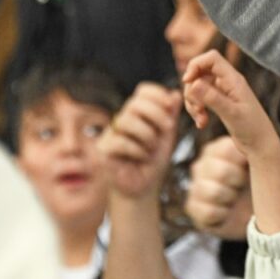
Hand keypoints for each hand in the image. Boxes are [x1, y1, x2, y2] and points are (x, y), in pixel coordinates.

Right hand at [98, 82, 181, 199]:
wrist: (143, 188)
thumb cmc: (154, 162)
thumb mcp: (167, 137)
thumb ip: (170, 116)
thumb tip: (175, 94)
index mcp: (138, 113)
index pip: (143, 91)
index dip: (157, 94)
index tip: (170, 106)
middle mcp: (122, 119)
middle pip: (134, 103)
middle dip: (156, 113)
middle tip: (169, 128)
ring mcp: (110, 134)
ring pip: (126, 120)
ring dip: (147, 134)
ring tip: (152, 148)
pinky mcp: (104, 150)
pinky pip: (121, 141)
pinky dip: (137, 150)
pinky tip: (142, 158)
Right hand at [182, 49, 279, 159]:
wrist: (260, 145)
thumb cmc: (252, 129)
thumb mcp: (231, 114)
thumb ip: (212, 98)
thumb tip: (193, 83)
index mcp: (234, 79)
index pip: (211, 58)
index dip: (195, 65)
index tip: (187, 82)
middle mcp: (228, 82)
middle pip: (200, 73)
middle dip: (191, 90)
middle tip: (198, 109)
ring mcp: (223, 92)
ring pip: (197, 88)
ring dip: (193, 103)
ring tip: (201, 119)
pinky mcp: (220, 103)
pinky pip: (201, 100)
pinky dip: (197, 110)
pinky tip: (201, 124)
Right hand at [185, 135, 253, 237]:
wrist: (257, 215)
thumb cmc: (260, 184)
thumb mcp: (262, 164)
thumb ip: (255, 150)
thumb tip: (250, 146)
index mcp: (219, 149)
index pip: (227, 149)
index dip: (244, 162)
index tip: (250, 168)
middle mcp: (203, 164)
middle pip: (222, 172)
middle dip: (239, 182)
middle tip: (243, 186)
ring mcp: (195, 186)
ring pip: (214, 192)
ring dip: (230, 198)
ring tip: (235, 198)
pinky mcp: (192, 207)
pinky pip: (209, 212)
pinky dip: (223, 214)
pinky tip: (227, 211)